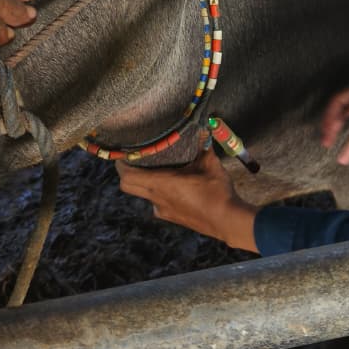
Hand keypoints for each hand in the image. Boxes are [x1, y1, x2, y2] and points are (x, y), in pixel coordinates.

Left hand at [116, 146, 259, 251]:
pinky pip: (157, 203)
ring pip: (143, 194)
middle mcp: (156, 198)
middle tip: (134, 159)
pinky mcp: (171, 218)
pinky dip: (159, 193)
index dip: (121, 164)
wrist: (227, 221)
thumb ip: (202, 144)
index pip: (127, 176)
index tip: (123, 152)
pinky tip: (175, 187)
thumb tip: (201, 127)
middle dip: (127, 172)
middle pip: (128, 186)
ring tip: (157, 170)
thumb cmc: (216, 191)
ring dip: (144, 183)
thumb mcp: (210, 163)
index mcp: (161, 183)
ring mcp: (163, 211)